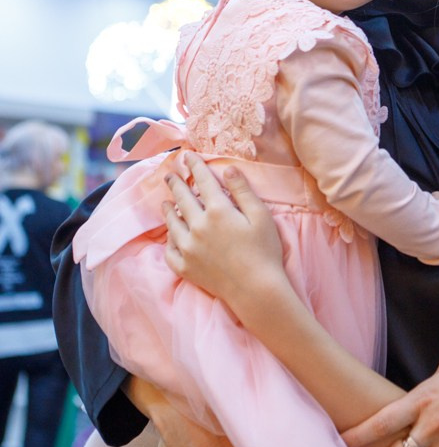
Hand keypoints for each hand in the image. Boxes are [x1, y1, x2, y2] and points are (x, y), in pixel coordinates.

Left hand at [163, 154, 284, 315]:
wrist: (256, 290)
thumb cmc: (264, 251)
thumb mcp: (261, 216)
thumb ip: (243, 190)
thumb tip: (228, 168)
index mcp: (218, 211)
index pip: (203, 181)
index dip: (195, 166)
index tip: (188, 156)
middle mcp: (197, 226)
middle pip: (182, 198)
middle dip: (176, 183)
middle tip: (170, 175)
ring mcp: (188, 248)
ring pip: (172, 223)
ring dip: (168, 209)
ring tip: (166, 202)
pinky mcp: (184, 267)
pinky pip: (169, 249)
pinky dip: (169, 239)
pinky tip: (171, 234)